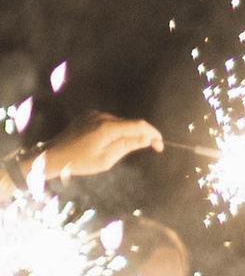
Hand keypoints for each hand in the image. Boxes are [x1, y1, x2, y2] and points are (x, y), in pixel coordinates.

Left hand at [32, 113, 163, 179]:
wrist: (53, 155)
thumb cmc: (79, 162)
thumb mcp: (106, 159)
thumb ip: (128, 146)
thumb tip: (147, 139)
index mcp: (107, 127)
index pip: (138, 125)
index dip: (153, 133)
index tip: (160, 145)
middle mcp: (102, 116)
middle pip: (130, 123)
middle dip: (142, 134)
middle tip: (151, 148)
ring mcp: (94, 114)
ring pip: (120, 122)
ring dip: (128, 133)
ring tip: (126, 148)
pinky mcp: (88, 115)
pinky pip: (109, 121)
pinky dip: (116, 130)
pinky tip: (112, 142)